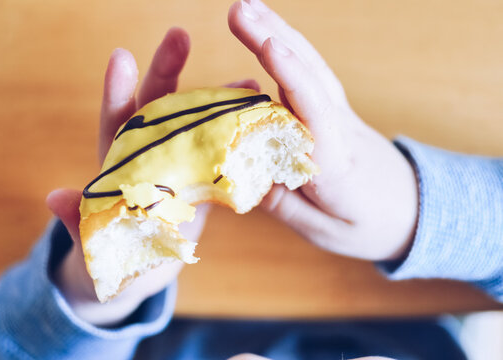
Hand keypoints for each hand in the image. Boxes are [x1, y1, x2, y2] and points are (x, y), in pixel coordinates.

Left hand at [46, 28, 258, 325]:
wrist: (141, 268)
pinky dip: (239, 134)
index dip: (118, 92)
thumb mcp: (95, 243)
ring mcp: (180, 166)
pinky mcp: (204, 182)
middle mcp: (150, 157)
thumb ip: (78, 222)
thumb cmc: (112, 253)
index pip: (115, 124)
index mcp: (120, 166)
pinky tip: (261, 118)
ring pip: (195, 124)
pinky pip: (221, 152)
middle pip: (157, 107)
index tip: (122, 57)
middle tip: (180, 34)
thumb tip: (55, 198)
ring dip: (218, 99)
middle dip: (165, 70)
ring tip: (247, 79)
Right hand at [229, 0, 418, 260]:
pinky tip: (268, 37)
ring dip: (279, 33)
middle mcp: (339, 129)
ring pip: (310, 68)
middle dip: (274, 36)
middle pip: (310, 75)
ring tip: (247, 11)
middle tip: (238, 10)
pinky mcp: (335, 114)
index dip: (292, 77)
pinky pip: (310, 77)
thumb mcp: (325, 231)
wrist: (413, 212)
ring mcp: (339, 116)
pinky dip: (288, 52)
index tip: (269, 45)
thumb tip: (247, 171)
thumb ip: (284, 203)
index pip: (315, 112)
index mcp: (336, 163)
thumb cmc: (370, 225)